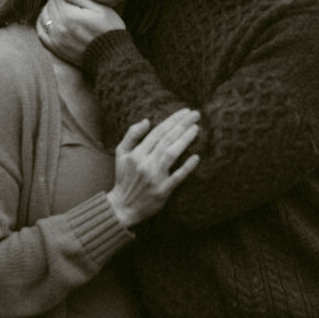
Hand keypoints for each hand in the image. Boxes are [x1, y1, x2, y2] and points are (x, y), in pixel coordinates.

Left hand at [36, 0, 124, 65]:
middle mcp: (59, 26)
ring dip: (49, 7)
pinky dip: (42, 23)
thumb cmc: (109, 29)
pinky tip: (49, 18)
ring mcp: (55, 38)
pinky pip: (41, 32)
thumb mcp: (99, 8)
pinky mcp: (55, 48)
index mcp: (69, 14)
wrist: (111, 56)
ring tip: (59, 4)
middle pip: (50, 3)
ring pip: (44, 15)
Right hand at [106, 109, 200, 226]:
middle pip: (166, 139)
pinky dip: (187, 167)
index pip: (157, 132)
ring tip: (196, 128)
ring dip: (185, 140)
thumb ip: (131, 135)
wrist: (123, 206)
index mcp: (136, 153)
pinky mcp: (163, 191)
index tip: (185, 111)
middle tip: (196, 114)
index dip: (172, 120)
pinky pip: (177, 177)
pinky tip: (197, 157)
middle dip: (182, 124)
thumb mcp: (121, 153)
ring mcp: (155, 177)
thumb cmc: (124, 177)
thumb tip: (147, 120)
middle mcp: (145, 163)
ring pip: (172, 154)